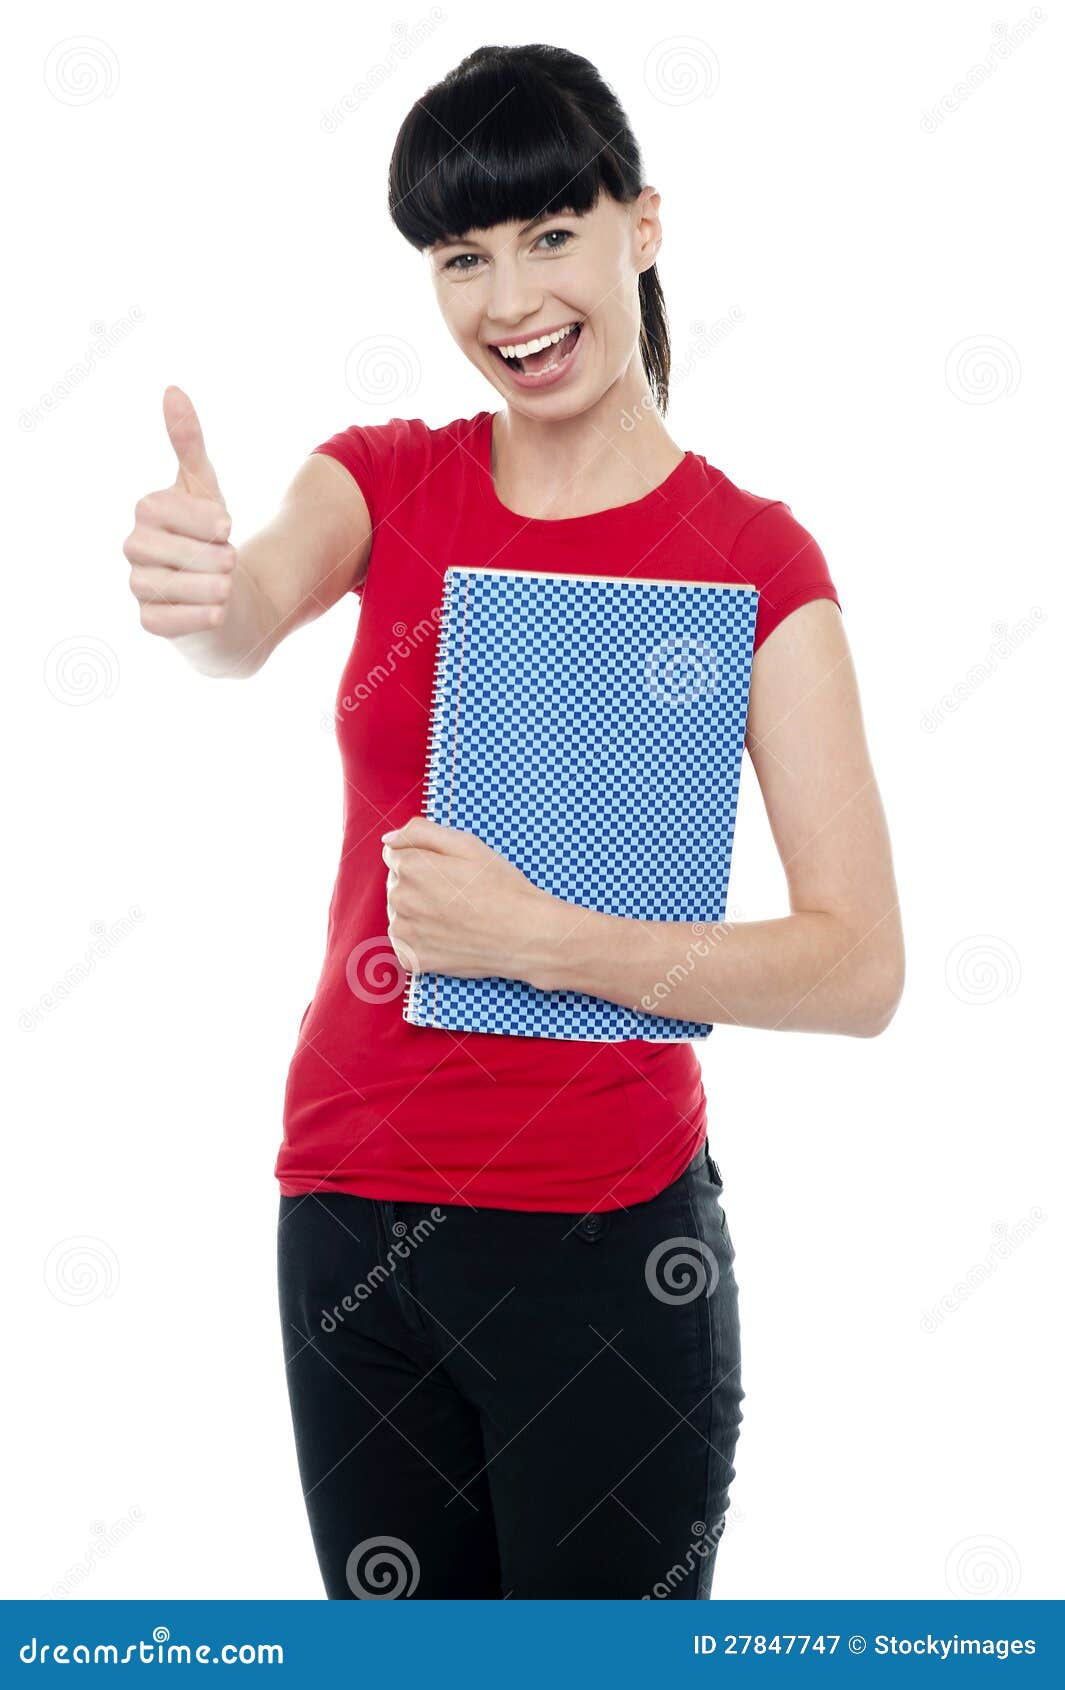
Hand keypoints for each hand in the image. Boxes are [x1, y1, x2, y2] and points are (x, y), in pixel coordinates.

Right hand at [123, 386, 237, 638]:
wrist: (228, 595)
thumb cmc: (212, 538)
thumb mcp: (206, 489)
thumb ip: (190, 444)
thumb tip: (172, 390)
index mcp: (146, 512)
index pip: (161, 510)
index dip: (198, 518)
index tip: (228, 526)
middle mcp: (134, 548)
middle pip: (163, 550)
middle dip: (206, 555)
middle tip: (230, 559)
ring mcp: (138, 586)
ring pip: (164, 587)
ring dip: (206, 587)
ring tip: (227, 586)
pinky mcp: (149, 622)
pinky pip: (164, 622)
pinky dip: (195, 618)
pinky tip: (218, 613)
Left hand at [381, 816, 555, 983]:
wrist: (524, 935)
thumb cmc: (500, 887)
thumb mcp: (467, 844)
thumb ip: (421, 832)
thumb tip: (388, 839)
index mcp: (410, 867)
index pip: (394, 854)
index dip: (422, 859)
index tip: (446, 871)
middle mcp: (399, 899)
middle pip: (396, 883)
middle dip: (418, 884)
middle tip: (456, 894)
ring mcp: (404, 932)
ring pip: (400, 913)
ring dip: (418, 912)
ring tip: (453, 916)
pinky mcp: (411, 959)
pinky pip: (405, 942)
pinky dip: (421, 939)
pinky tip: (447, 936)